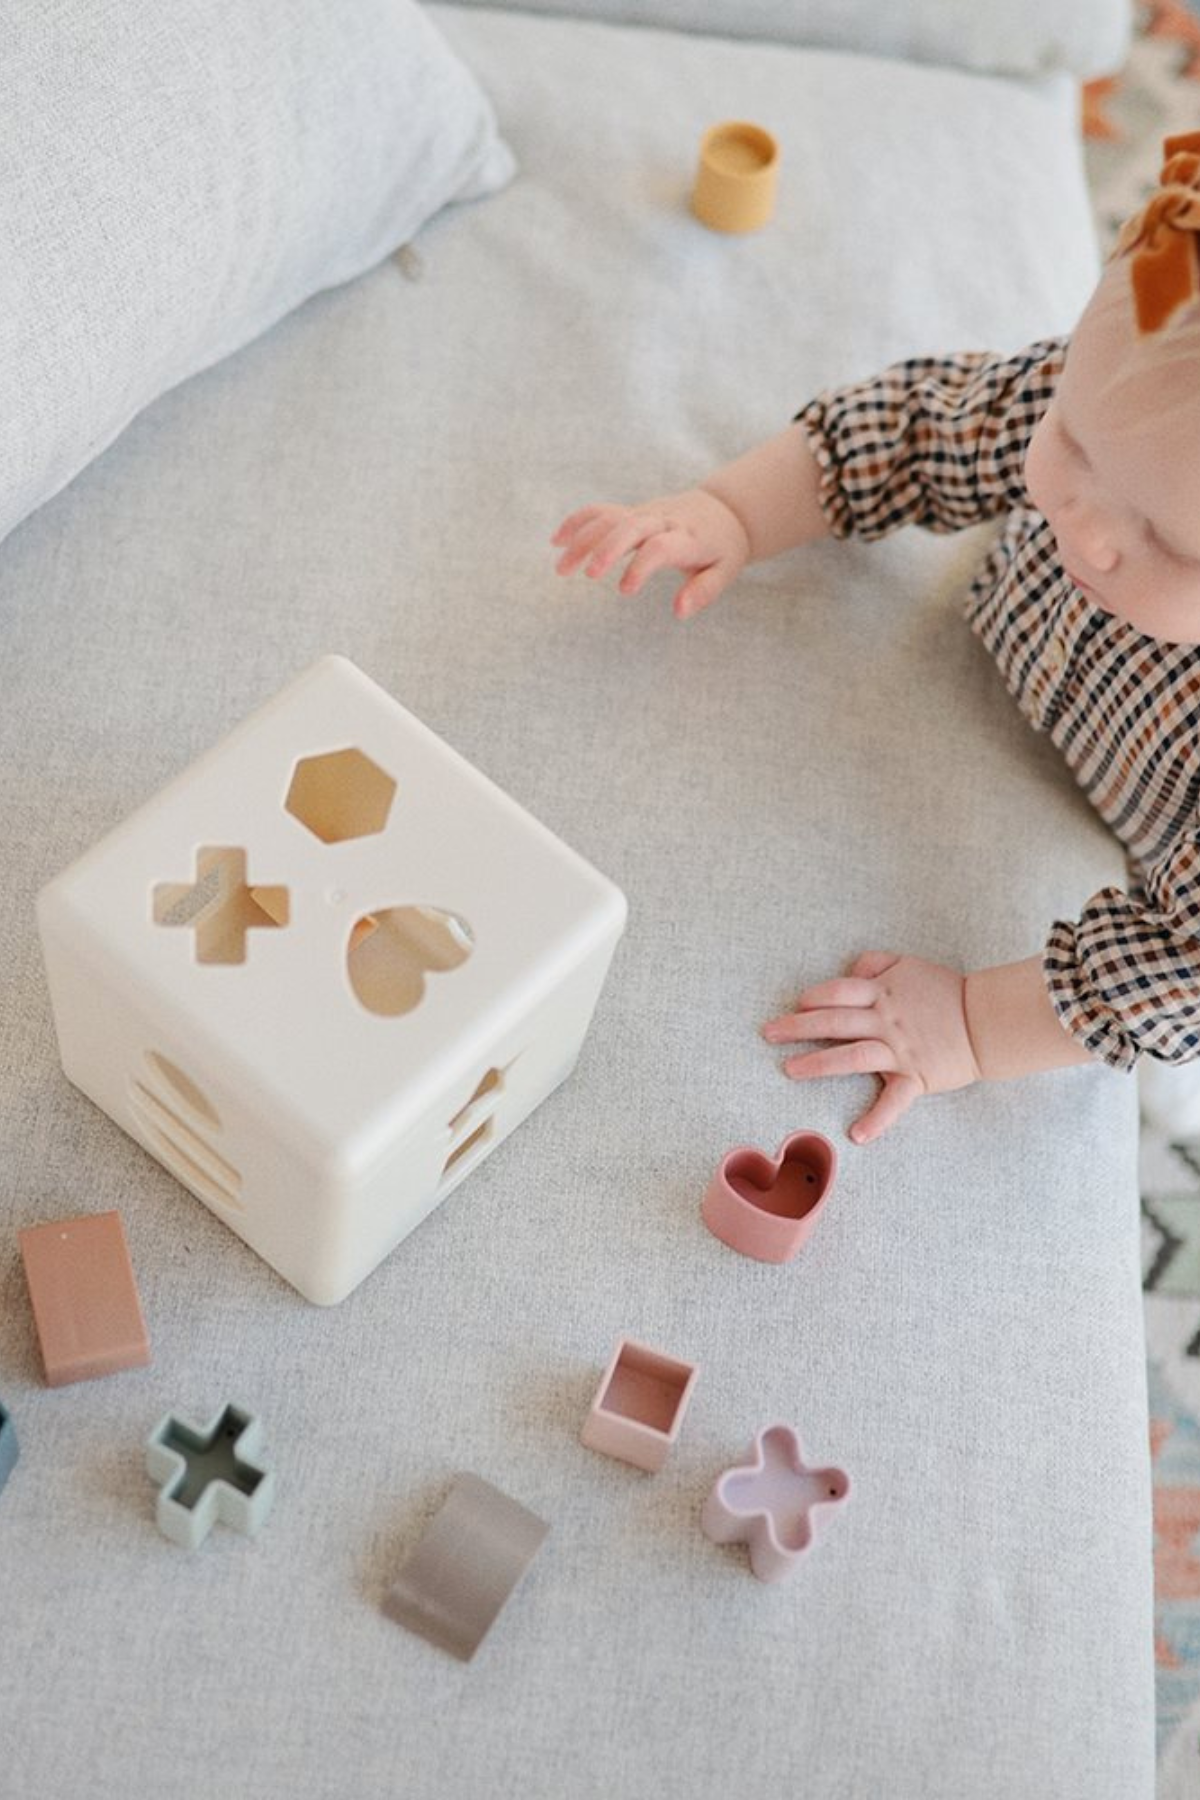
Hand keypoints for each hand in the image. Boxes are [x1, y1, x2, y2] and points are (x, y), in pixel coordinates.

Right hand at [551, 488, 749, 618]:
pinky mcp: (633, 512)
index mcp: (688, 539)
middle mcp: (664, 521)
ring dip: (583, 539)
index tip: (624, 590)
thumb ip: (702, 592)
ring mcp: (646, 514)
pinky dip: (578, 522)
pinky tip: (556, 540)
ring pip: (610, 518)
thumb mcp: (724, 572)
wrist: (725, 509)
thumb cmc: (722, 548)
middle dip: (606, 548)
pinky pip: (602, 512)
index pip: (660, 548)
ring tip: (561, 569)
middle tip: (586, 575)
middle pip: (631, 527)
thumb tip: (679, 612)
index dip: (641, 566)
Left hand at [760, 951, 981, 1143]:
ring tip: (790, 1070)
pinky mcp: (915, 1077)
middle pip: (834, 1021)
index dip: (814, 998)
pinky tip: (856, 1135)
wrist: (987, 1019)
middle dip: (797, 1027)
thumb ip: (875, 963)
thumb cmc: (946, 991)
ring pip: (852, 1055)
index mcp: (883, 992)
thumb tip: (850, 968)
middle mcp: (886, 1021)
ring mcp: (899, 1050)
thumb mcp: (909, 964)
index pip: (839, 992)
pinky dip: (877, 1119)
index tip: (796, 1006)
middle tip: (769, 1034)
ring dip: (819, 1063)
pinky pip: (894, 1101)